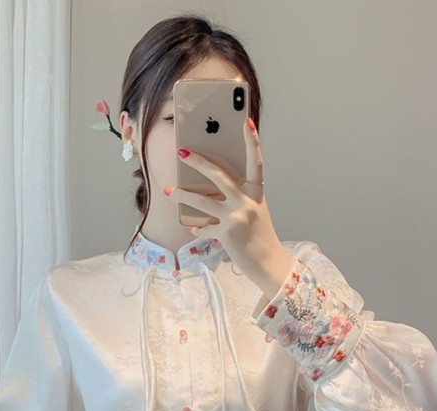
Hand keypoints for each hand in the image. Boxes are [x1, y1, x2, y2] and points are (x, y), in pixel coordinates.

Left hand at [163, 117, 293, 297]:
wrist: (268, 263)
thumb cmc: (259, 235)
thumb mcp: (254, 211)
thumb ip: (238, 197)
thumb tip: (210, 186)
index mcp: (256, 193)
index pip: (255, 162)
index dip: (252, 141)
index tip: (246, 121)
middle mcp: (247, 202)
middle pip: (219, 176)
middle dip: (198, 163)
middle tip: (182, 152)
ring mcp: (236, 217)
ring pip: (202, 201)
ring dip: (181, 195)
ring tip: (167, 190)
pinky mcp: (226, 234)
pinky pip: (203, 227)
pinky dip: (195, 227)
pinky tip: (189, 226)